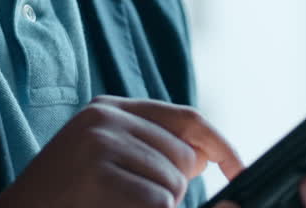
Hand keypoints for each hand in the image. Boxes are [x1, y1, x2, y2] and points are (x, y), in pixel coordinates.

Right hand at [0, 94, 243, 207]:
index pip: (187, 118)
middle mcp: (106, 117)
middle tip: (130, 201)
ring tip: (113, 206)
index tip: (241, 171)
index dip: (221, 145)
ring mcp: (101, 143)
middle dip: (175, 190)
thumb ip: (150, 148)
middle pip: (184, 156)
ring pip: (174, 183)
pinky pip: (159, 203)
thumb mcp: (103, 159)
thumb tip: (208, 155)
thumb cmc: (64, 199)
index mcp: (110, 108)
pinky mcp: (100, 173)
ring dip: (158, 207)